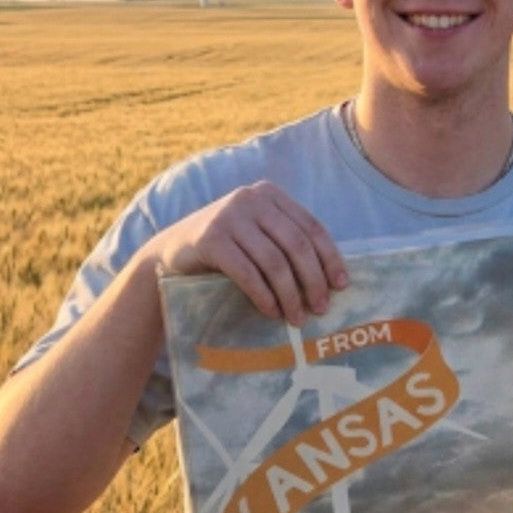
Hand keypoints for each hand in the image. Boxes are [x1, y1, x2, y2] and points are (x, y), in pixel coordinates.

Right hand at [142, 181, 347, 324]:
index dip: (330, 258)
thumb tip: (331, 278)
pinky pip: (247, 273)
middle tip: (321, 308)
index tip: (342, 285)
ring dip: (290, 295)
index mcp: (270, 194)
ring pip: (274, 262)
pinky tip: (271, 312)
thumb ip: (287, 243)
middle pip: (297, 245)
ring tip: (297, 318)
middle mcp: (251, 199)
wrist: (171, 254)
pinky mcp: (210, 239)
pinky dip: (263, 296)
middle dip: (313, 280)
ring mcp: (229, 216)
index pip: (311, 227)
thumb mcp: (258, 236)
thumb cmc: (226, 249)